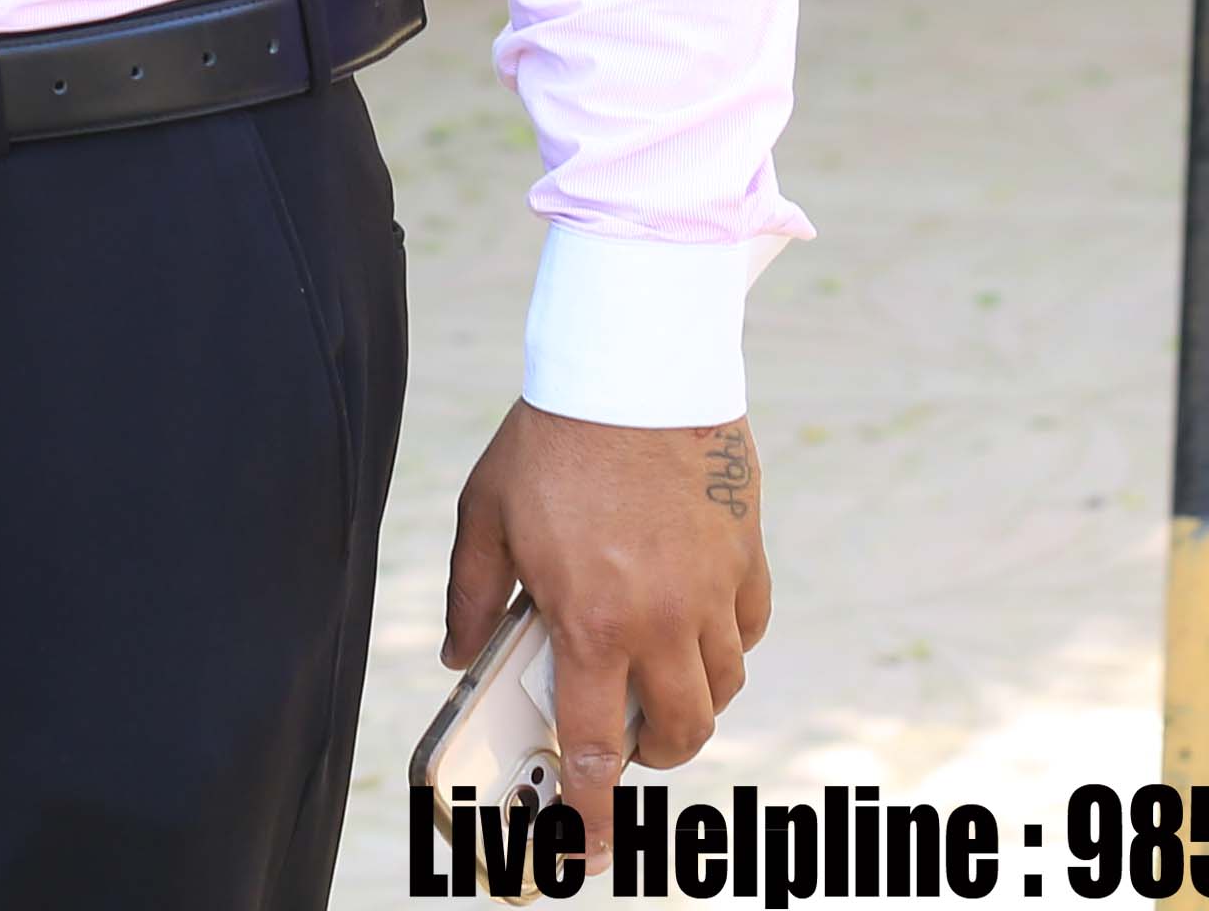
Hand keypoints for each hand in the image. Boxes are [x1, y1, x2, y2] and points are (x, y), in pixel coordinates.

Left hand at [444, 402, 770, 805]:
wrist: (633, 367)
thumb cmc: (553, 439)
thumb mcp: (486, 517)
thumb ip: (471, 595)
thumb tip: (459, 653)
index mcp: (591, 623)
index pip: (594, 746)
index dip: (591, 806)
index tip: (590, 841)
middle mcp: (660, 621)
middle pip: (680, 732)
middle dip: (653, 758)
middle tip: (626, 746)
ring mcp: (711, 590)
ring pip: (722, 686)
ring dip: (693, 704)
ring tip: (660, 687)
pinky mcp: (743, 552)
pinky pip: (749, 626)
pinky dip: (729, 645)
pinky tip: (700, 629)